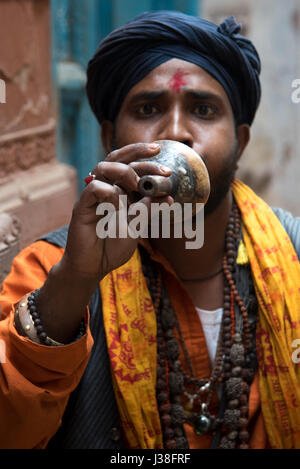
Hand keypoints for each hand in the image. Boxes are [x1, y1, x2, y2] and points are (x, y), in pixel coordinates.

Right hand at [62, 143, 172, 281]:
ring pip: (103, 167)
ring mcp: (93, 196)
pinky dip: (110, 194)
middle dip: (137, 151)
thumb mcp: (137, 227)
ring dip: (124, 171)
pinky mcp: (82, 206)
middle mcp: (106, 188)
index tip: (167, 168)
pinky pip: (94, 188)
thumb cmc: (113, 246)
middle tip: (156, 152)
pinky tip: (118, 206)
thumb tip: (168, 198)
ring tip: (137, 184)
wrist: (94, 267)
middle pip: (116, 157)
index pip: (131, 166)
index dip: (148, 162)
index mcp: (119, 191)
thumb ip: (148, 211)